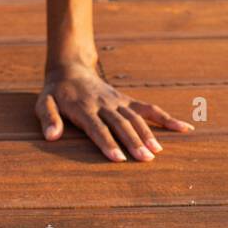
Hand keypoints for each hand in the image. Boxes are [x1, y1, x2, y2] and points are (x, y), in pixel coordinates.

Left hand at [36, 60, 193, 161]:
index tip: (118, 158)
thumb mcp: (43, 102)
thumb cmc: (55, 93)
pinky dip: (167, 118)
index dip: (107, 142)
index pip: (97, 127)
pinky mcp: (127, 100)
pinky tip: (184, 128)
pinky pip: (149, 108)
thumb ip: (48, 118)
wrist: (70, 69)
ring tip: (157, 152)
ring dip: (148, 133)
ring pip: (136, 117)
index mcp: (83, 107)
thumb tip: (51, 137)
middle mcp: (103, 104)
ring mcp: (117, 101)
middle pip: (120, 124)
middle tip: (144, 159)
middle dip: (132, 141)